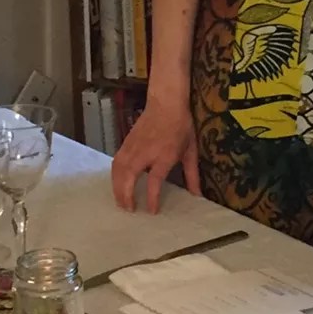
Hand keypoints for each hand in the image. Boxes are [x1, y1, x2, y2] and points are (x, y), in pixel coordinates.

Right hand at [111, 99, 200, 213]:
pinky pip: (116, 162)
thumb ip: (192, 175)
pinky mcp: (126, 143)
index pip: (154, 181)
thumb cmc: (181, 126)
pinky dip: (114, 176)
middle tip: (129, 210)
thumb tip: (197, 196)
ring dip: (117, 188)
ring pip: (119, 170)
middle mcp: (145, 152)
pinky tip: (117, 184)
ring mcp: (133, 147)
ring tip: (121, 202)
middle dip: (126, 195)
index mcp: (164, 155)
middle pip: (129, 177)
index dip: (152, 198)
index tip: (151, 211)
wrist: (166, 102)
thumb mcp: (191, 151)